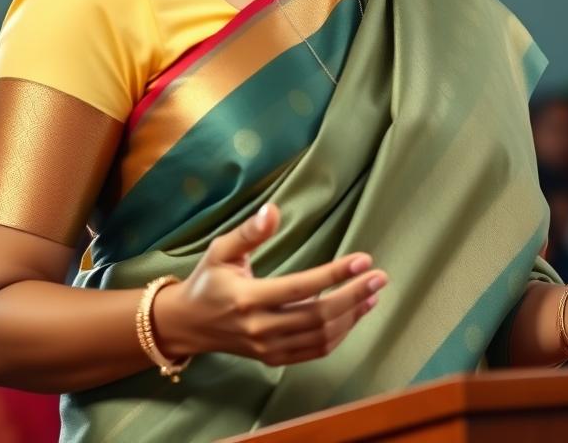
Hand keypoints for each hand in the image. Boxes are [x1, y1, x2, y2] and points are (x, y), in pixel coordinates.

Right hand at [153, 202, 387, 365]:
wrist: (188, 325)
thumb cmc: (207, 281)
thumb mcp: (221, 250)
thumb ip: (249, 232)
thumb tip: (274, 210)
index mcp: (247, 299)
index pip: (300, 287)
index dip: (334, 275)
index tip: (362, 260)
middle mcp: (260, 328)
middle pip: (317, 317)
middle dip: (353, 296)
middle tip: (379, 277)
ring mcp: (268, 348)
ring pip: (320, 337)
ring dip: (352, 316)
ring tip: (373, 293)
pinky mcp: (274, 358)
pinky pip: (314, 351)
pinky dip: (339, 334)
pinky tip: (354, 314)